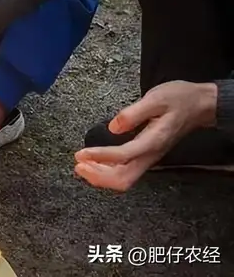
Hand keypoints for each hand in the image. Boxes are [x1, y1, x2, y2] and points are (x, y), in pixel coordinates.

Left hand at [75, 81, 216, 191]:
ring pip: (124, 178)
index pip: (123, 156)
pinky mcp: (147, 155)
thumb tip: (113, 127)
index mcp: (153, 141)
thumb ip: (133, 113)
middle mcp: (151, 155)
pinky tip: (95, 163)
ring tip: (81, 166)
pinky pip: (126, 171)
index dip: (100, 156)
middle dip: (98, 176)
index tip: (81, 153)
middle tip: (78, 165)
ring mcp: (150, 158)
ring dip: (101, 176)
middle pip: (124, 179)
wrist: (201, 105)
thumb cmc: (180, 99)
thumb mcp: (156, 98)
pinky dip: (107, 172)